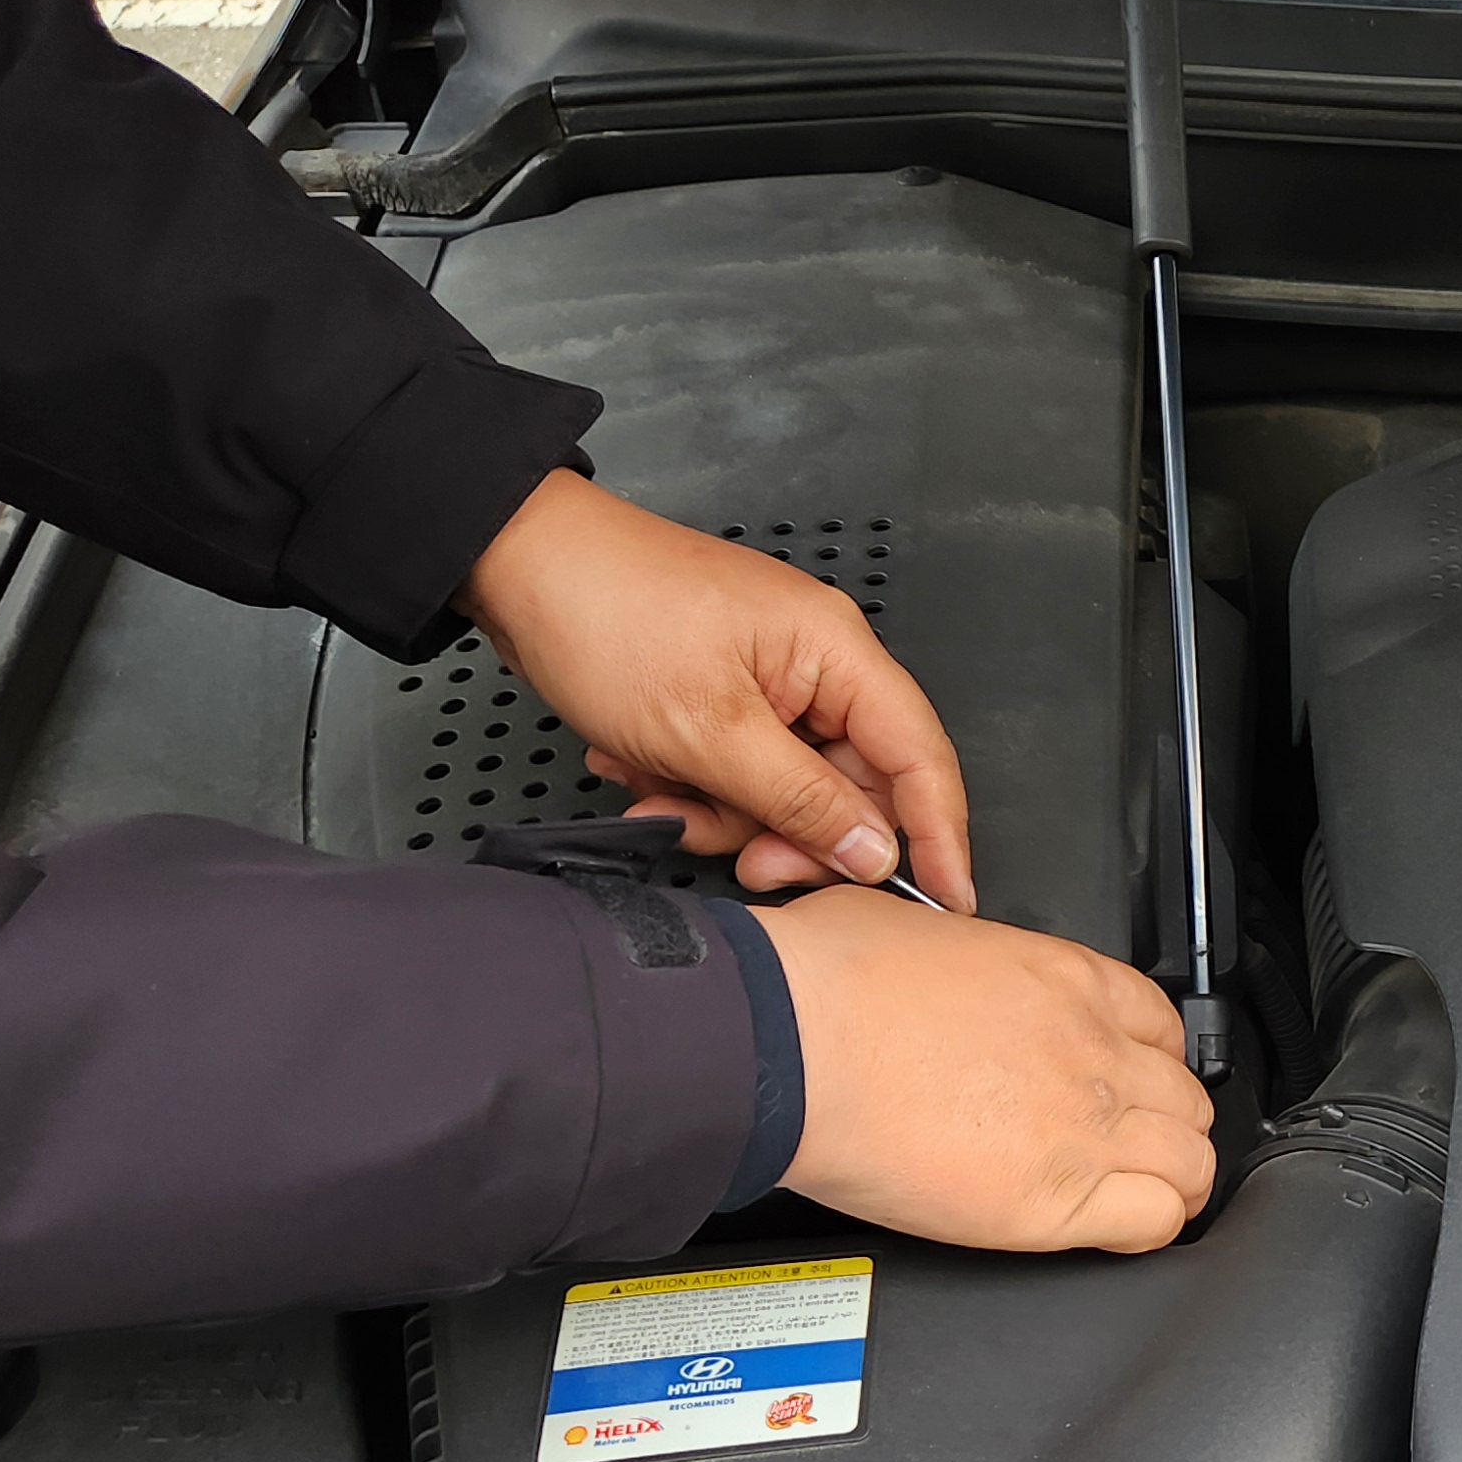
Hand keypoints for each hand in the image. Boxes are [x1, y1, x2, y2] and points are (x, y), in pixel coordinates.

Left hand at [457, 471, 976, 908]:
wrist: (513, 562)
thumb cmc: (606, 614)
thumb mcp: (710, 734)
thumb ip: (802, 802)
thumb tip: (875, 852)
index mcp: (836, 652)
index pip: (920, 757)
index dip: (939, 836)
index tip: (947, 900)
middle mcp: (818, 662)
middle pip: (852, 785)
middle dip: (792, 834)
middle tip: (746, 862)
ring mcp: (770, 679)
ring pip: (787, 790)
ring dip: (725, 813)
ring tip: (659, 793)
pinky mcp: (725, 694)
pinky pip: (739, 770)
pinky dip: (695, 787)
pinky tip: (641, 769)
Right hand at [749, 889, 1214, 1252]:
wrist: (789, 1040)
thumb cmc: (824, 981)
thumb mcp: (920, 926)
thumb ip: (971, 959)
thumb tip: (959, 972)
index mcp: (1067, 980)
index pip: (1162, 1026)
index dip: (1150, 1062)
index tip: (1130, 1080)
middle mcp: (1093, 1051)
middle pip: (1185, 1099)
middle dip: (1166, 1125)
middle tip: (1135, 1145)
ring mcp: (1083, 1128)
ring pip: (1188, 1164)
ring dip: (1171, 1181)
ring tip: (1142, 1196)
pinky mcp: (1051, 1201)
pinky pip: (1152, 1223)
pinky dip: (1150, 1230)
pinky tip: (1124, 1231)